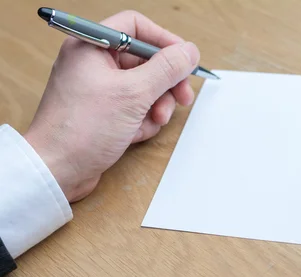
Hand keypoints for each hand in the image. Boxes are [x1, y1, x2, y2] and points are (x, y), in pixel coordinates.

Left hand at [25, 11, 199, 201]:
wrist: (57, 170)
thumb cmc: (82, 129)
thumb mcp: (134, 94)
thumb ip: (166, 69)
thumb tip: (189, 52)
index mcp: (92, 47)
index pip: (135, 27)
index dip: (164, 41)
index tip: (185, 60)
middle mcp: (93, 64)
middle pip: (145, 60)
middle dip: (166, 82)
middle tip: (182, 97)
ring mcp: (98, 89)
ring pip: (144, 87)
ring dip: (157, 105)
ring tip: (156, 120)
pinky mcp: (104, 113)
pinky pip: (135, 108)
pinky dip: (143, 121)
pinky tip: (136, 134)